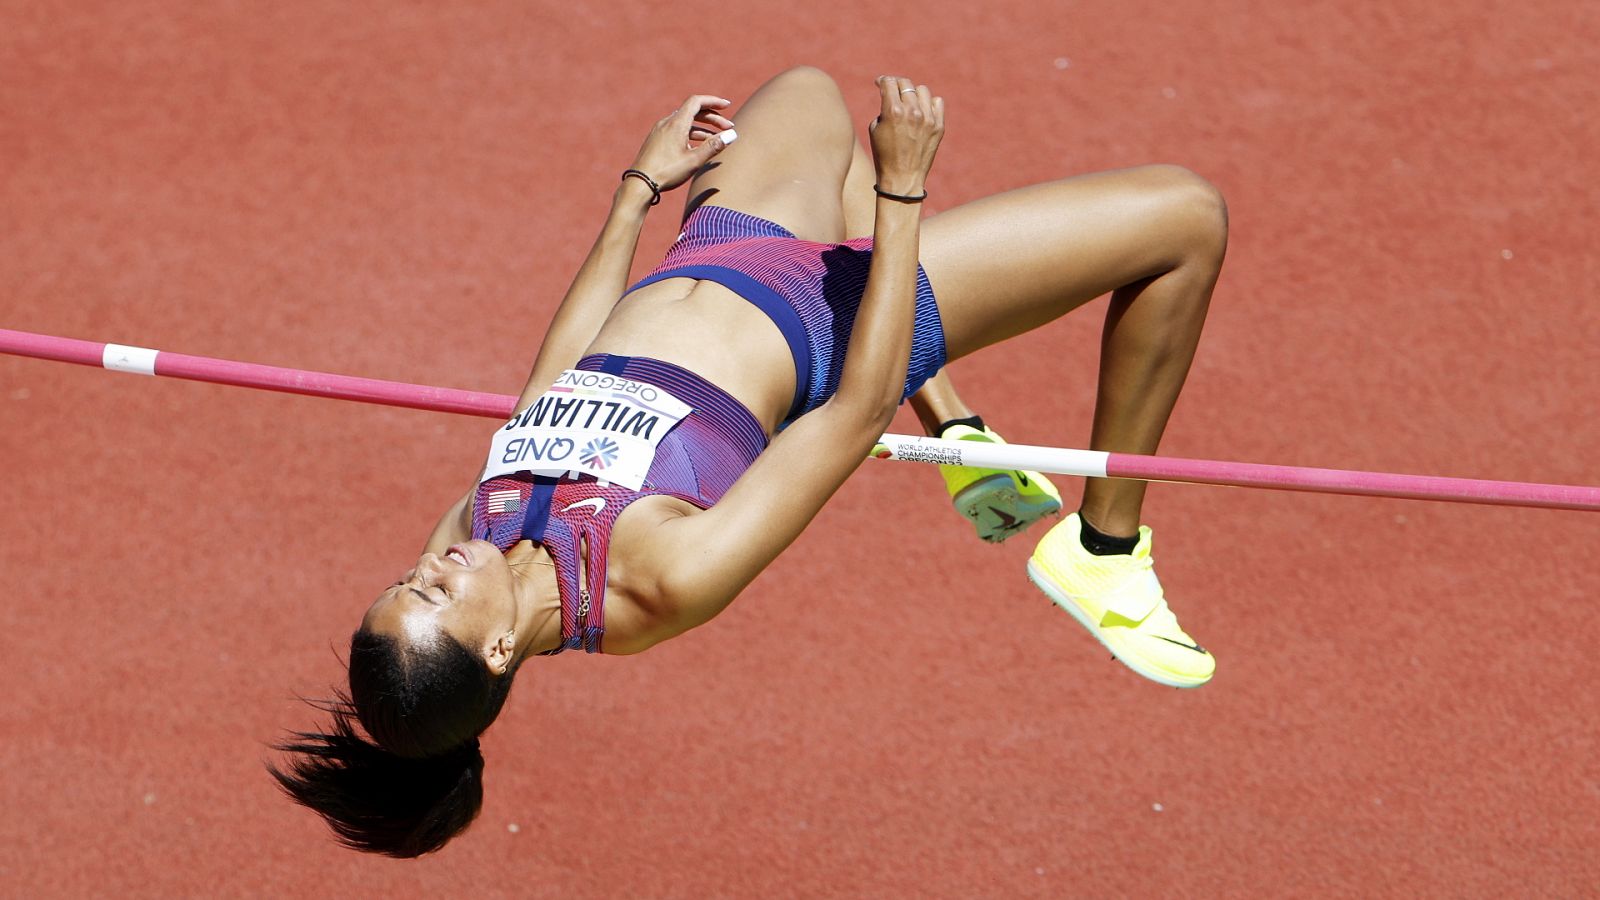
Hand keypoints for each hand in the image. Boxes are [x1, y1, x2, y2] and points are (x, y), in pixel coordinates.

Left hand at [628, 94, 736, 193]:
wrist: (640, 183)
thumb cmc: (667, 171)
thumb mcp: (694, 160)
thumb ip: (714, 146)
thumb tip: (732, 135)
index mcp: (677, 123)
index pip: (697, 102)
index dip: (713, 101)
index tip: (727, 106)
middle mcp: (667, 123)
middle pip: (693, 112)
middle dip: (712, 118)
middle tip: (728, 128)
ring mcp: (660, 131)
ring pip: (685, 123)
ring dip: (703, 128)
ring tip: (716, 139)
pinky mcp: (656, 140)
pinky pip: (677, 131)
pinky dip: (691, 134)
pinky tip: (698, 146)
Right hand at [868, 76, 944, 196]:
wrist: (902, 179)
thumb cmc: (883, 155)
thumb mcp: (875, 128)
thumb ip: (884, 107)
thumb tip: (892, 95)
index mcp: (892, 111)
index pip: (889, 82)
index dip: (882, 80)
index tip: (880, 83)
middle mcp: (911, 111)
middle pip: (905, 83)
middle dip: (896, 85)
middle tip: (893, 91)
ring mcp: (927, 118)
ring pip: (922, 90)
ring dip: (913, 93)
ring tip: (908, 103)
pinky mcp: (938, 126)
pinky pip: (937, 102)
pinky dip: (928, 104)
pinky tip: (921, 111)